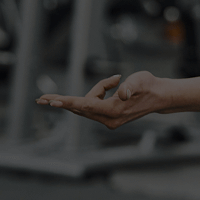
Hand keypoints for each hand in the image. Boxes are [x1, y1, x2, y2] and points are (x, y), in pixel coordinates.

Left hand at [36, 71, 171, 129]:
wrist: (159, 97)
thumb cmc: (149, 85)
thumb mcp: (140, 79)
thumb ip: (130, 85)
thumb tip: (122, 92)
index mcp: (114, 111)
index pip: (86, 106)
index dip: (69, 102)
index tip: (54, 102)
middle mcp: (108, 119)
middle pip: (80, 108)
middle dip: (62, 102)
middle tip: (40, 99)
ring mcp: (108, 120)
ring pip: (87, 105)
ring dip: (91, 93)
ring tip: (117, 80)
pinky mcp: (108, 117)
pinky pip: (93, 104)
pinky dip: (97, 94)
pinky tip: (114, 84)